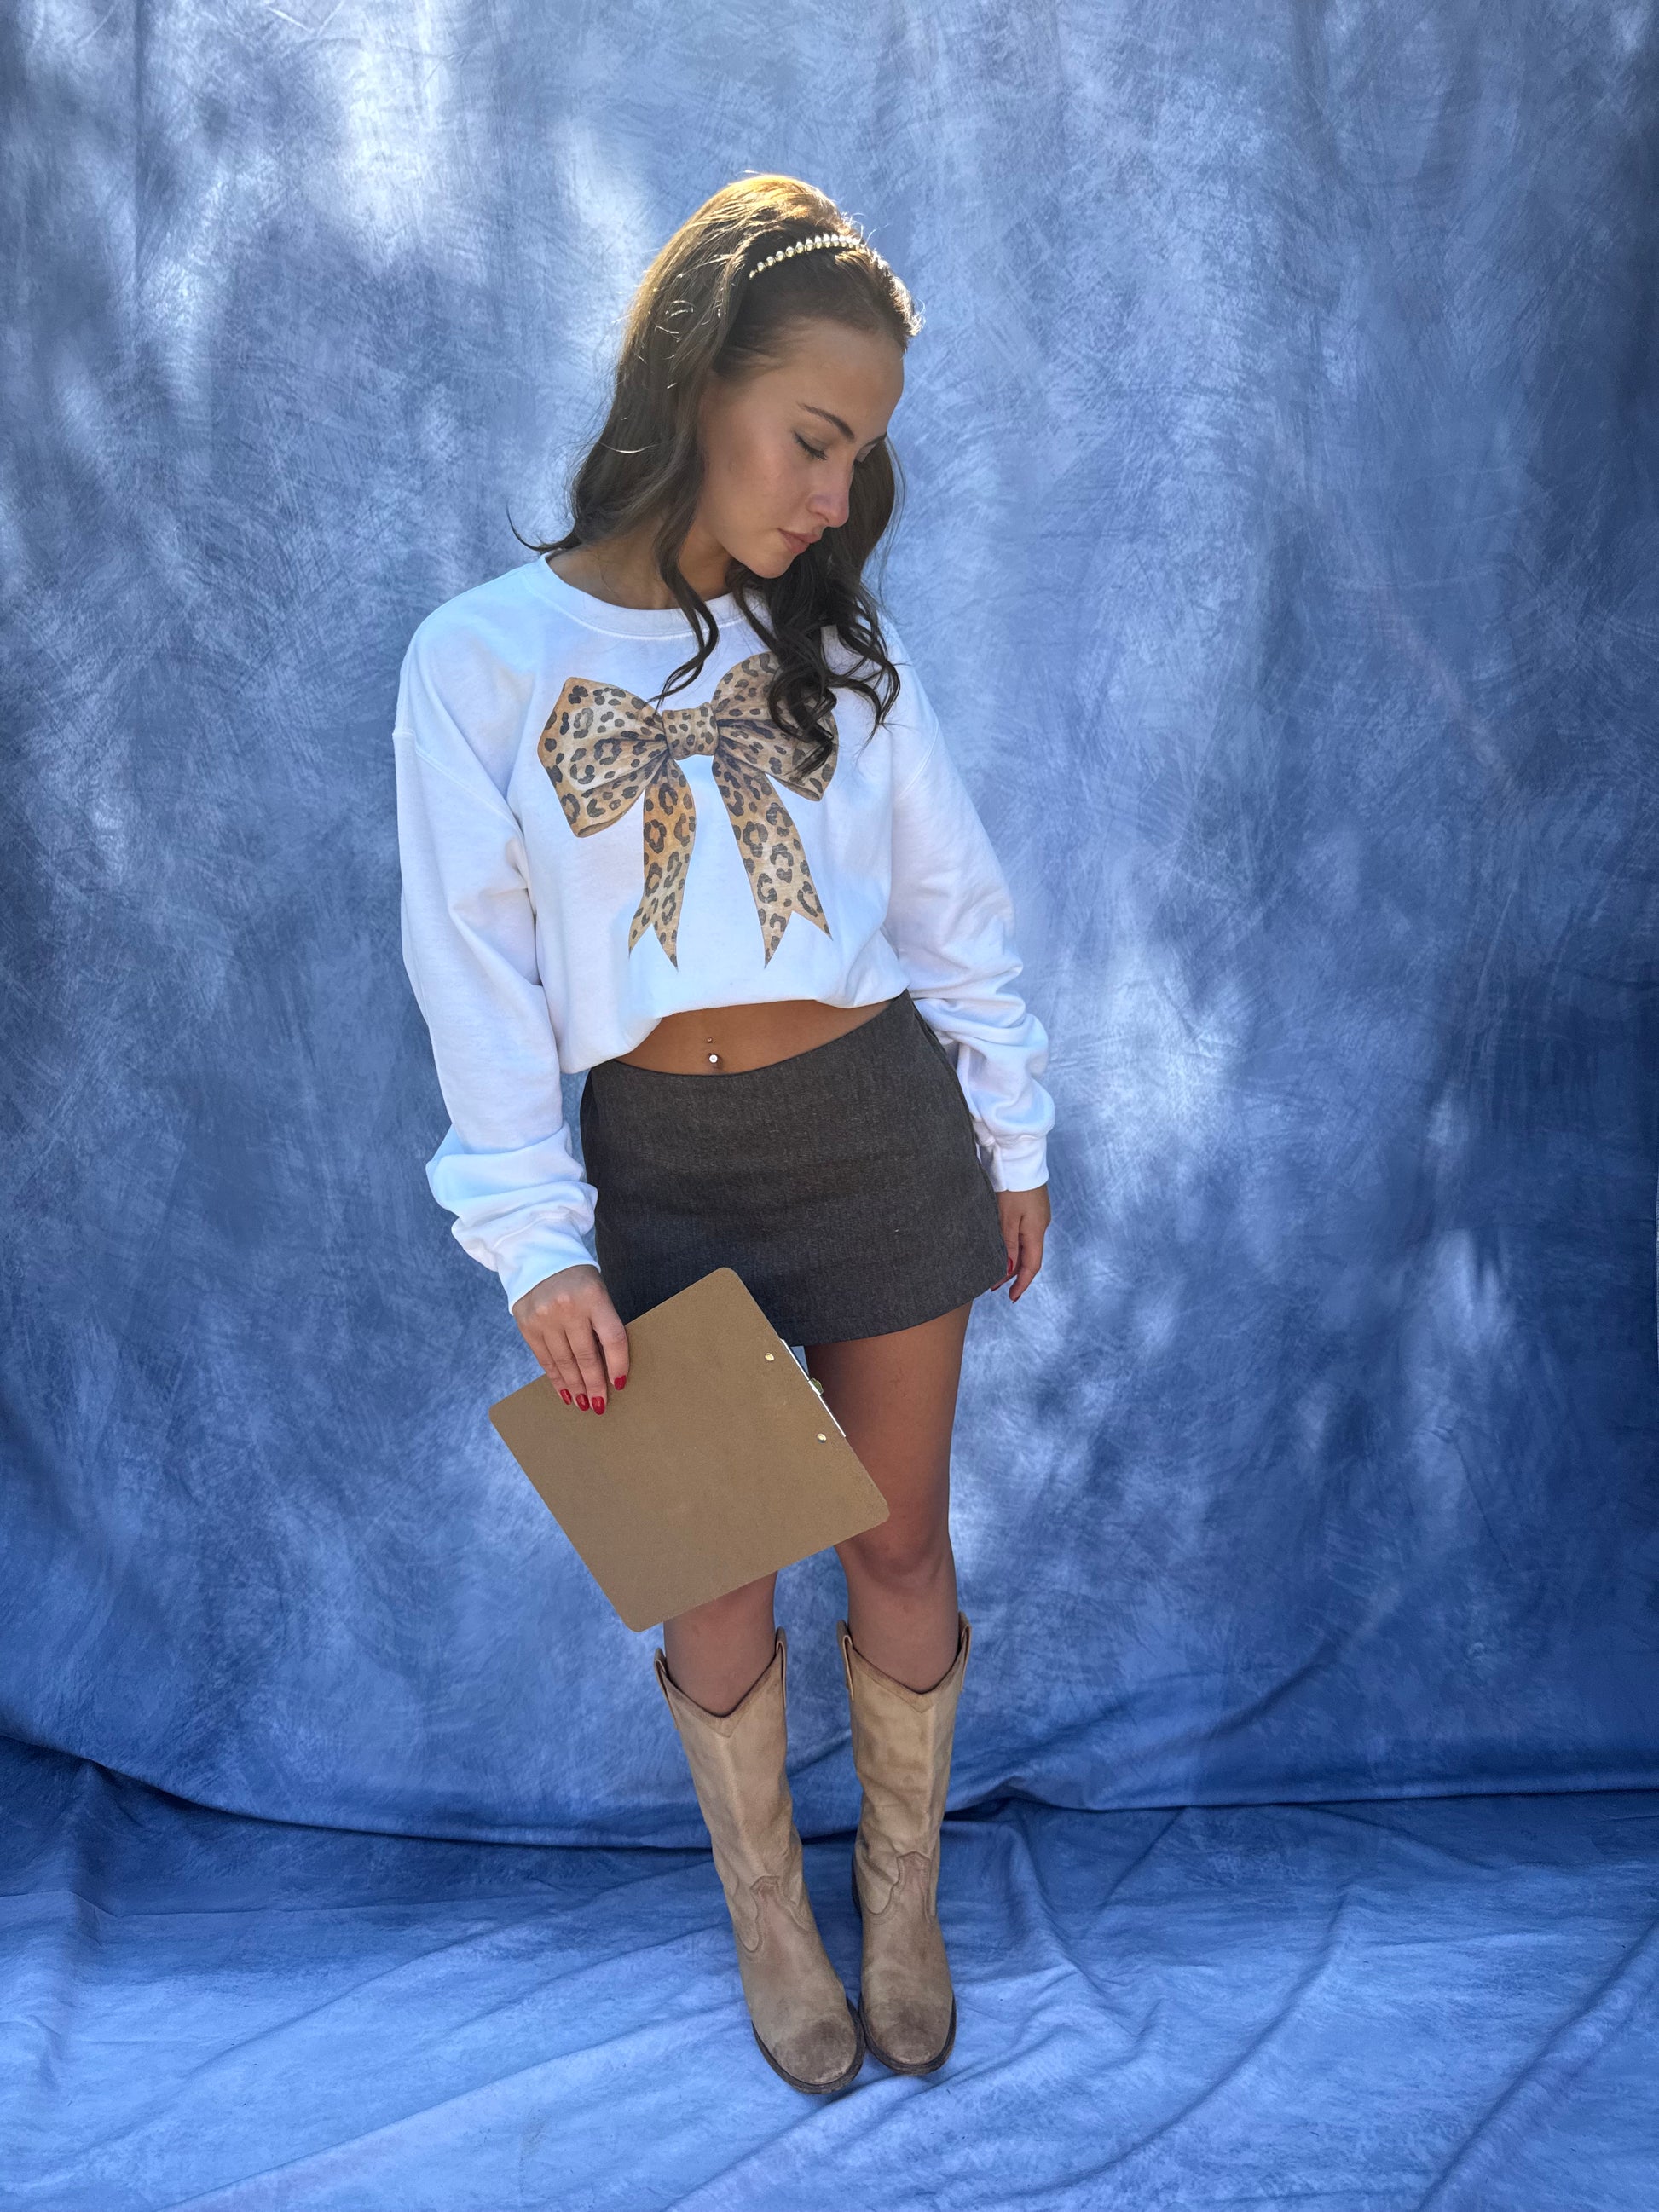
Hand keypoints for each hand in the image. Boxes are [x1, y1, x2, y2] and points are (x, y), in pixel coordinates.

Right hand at [511, 1263, 629, 1413]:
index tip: (621, 1384)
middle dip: (595, 1384)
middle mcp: (568, 1308)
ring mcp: (545, 1318)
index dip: (618, 1364)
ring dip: (575, 1386)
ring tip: (583, 1403)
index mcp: (593, 1297)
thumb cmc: (577, 1278)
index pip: (612, 1338)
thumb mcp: (596, 1291)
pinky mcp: (527, 1325)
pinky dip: (556, 1378)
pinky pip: (544, 1359)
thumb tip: (609, 1365)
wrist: (537, 1256)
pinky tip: (565, 1392)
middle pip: (586, 1356)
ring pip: (564, 1362)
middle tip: (600, 1405)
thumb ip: (601, 1322)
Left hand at [998, 1184, 1049, 1302]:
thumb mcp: (1006, 1217)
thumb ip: (1008, 1244)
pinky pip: (1024, 1233)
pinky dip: (1013, 1244)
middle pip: (1029, 1257)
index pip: (1032, 1265)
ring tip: (994, 1269)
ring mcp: (1037, 1216)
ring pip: (1025, 1245)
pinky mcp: (1031, 1208)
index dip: (1022, 1283)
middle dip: (1013, 1273)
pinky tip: (1002, 1246)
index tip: (1012, 1297)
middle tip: (994, 1285)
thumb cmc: (1012, 1185)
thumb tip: (1009, 1268)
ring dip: (1012, 1258)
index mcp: (1036, 1231)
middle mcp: (1040, 1226)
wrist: (1020, 1156)